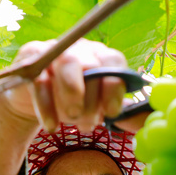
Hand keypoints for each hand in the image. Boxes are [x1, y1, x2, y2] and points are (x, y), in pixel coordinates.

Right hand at [0, 39, 127, 131]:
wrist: (30, 101)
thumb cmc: (69, 102)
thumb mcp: (94, 108)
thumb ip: (116, 111)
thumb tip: (145, 121)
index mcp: (100, 56)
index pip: (114, 62)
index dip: (115, 87)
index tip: (111, 113)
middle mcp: (80, 48)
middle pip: (91, 64)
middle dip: (92, 99)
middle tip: (87, 125)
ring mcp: (54, 51)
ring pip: (68, 64)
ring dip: (71, 95)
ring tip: (70, 120)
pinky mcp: (30, 60)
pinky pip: (40, 79)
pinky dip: (46, 106)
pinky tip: (51, 125)